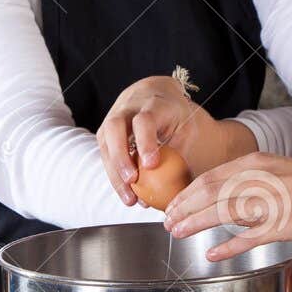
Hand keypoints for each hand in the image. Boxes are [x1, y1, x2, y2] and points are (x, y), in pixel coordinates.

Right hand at [96, 74, 221, 205]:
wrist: (156, 93)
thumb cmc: (176, 115)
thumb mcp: (187, 126)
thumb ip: (182, 151)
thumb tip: (182, 186)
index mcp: (154, 103)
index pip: (145, 120)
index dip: (146, 142)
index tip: (151, 165)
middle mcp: (129, 107)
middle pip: (115, 127)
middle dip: (120, 156)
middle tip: (132, 181)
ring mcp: (113, 116)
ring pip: (105, 141)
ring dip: (114, 172)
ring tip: (130, 198)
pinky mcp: (106, 130)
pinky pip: (105, 152)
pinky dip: (114, 174)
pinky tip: (127, 192)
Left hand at [166, 152, 291, 260]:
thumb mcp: (279, 169)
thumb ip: (252, 179)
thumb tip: (227, 193)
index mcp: (256, 164)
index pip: (210, 177)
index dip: (186, 193)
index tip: (172, 205)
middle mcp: (259, 179)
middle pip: (208, 192)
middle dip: (183, 208)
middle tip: (166, 223)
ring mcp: (271, 202)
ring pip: (221, 212)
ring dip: (194, 223)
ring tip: (176, 234)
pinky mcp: (286, 224)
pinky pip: (249, 237)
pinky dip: (227, 247)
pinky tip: (211, 255)